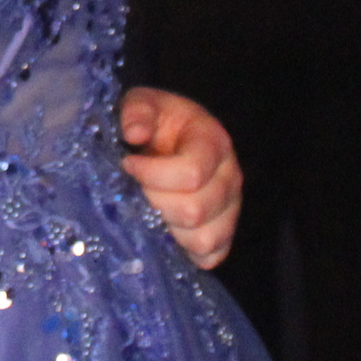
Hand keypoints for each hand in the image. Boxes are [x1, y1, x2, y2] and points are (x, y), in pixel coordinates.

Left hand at [119, 86, 240, 266]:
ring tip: (150, 209)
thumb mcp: (144, 103)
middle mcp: (230, 178)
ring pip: (203, 239)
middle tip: (136, 189)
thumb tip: (134, 133)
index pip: (192, 173)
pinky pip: (210, 257)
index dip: (152, 174)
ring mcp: (230, 210)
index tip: (129, 163)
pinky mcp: (224, 235)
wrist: (174, 139)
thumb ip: (137, 111)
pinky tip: (165, 230)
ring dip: (168, 229)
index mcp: (214, 143)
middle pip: (195, 210)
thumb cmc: (158, 123)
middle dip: (155, 202)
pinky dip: (184, 251)